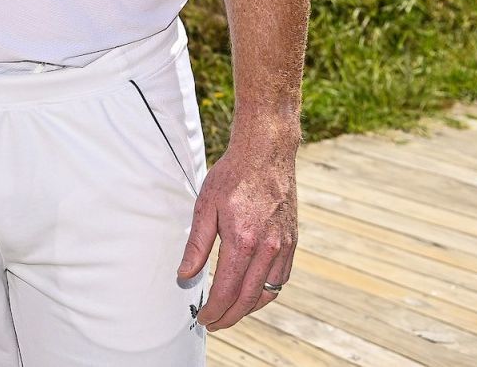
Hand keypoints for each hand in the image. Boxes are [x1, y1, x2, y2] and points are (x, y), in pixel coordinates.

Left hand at [180, 128, 298, 329]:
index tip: (202, 318)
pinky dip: (266, 291)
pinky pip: (281, 278)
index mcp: (242, 241)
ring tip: (230, 312)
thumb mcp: (204, 207)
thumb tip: (184, 274)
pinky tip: (252, 291)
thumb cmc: (232, 176)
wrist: (266, 153)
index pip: (226, 290)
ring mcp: (283, 247)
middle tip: (213, 323)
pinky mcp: (292, 243)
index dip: (214, 310)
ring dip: (248, 308)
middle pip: (248, 299)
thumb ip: (195, 245)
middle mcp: (267, 249)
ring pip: (267, 292)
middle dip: (229, 316)